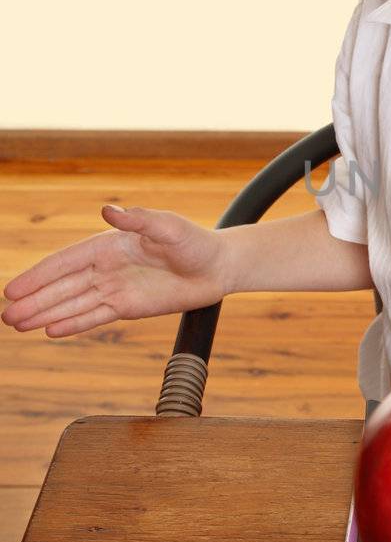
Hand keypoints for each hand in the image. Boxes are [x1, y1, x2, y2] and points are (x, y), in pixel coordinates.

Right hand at [1, 204, 227, 337]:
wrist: (218, 267)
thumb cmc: (195, 242)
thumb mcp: (169, 227)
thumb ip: (139, 220)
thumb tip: (107, 210)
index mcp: (110, 245)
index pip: (66, 262)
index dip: (38, 276)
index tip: (14, 289)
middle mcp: (107, 267)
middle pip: (63, 286)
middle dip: (34, 300)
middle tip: (6, 315)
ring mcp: (115, 288)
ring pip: (73, 303)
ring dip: (46, 314)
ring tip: (18, 325)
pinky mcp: (128, 307)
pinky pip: (95, 316)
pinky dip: (73, 323)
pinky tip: (51, 331)